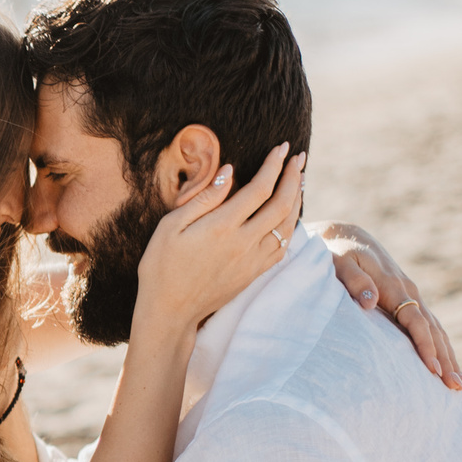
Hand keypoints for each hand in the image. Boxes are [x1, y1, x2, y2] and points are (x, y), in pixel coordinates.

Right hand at [133, 145, 305, 330]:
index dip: (274, 166)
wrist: (169, 312)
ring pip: (288, 226)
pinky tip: (290, 215)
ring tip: (299, 180)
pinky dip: (291, 226)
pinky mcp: (253, 274)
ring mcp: (252, 261)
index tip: (281, 148)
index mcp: (222, 227)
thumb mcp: (170, 227)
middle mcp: (243, 243)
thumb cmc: (161, 267)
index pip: (259, 189)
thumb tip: (229, 171)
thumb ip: (204, 198)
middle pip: (282, 204)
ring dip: (297, 200)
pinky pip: (283, 247)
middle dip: (293, 177)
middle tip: (299, 158)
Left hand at [311, 221, 461, 390]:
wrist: (349, 239)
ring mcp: (412, 297)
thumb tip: (370, 302)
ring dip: (449, 357)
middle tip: (456, 388)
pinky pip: (430, 328)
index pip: (415, 320)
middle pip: (434, 330)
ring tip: (459, 386)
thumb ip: (353, 281)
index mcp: (394, 285)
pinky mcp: (409, 302)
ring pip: (437, 330)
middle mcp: (409, 292)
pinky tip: (447, 368)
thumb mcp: (339, 263)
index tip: (433, 369)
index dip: (425, 345)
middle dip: (446, 359)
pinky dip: (441, 348)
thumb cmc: (339, 254)